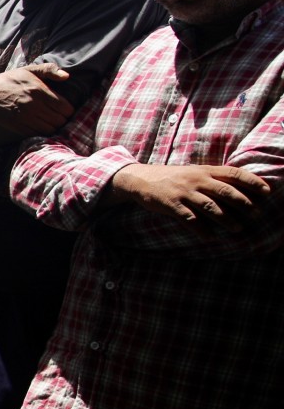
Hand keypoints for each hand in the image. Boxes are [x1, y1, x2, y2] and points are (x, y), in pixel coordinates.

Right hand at [0, 63, 73, 133]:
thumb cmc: (10, 80)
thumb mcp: (29, 70)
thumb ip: (49, 70)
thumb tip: (67, 76)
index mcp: (39, 90)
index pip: (65, 108)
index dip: (69, 110)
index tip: (65, 109)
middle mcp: (33, 105)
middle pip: (60, 121)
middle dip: (62, 119)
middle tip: (58, 116)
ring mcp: (25, 118)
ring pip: (50, 129)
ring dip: (53, 127)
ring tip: (50, 122)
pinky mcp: (18, 126)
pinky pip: (38, 134)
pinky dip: (42, 132)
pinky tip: (40, 126)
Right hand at [109, 163, 269, 226]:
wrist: (141, 179)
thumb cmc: (172, 177)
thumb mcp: (194, 172)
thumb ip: (213, 177)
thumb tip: (239, 186)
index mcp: (204, 170)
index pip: (233, 173)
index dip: (252, 181)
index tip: (266, 191)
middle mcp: (196, 180)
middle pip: (225, 191)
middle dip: (243, 203)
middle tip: (256, 214)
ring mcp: (184, 193)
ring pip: (210, 207)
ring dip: (226, 219)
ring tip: (238, 229)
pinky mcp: (171, 205)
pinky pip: (189, 219)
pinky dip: (201, 229)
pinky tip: (210, 237)